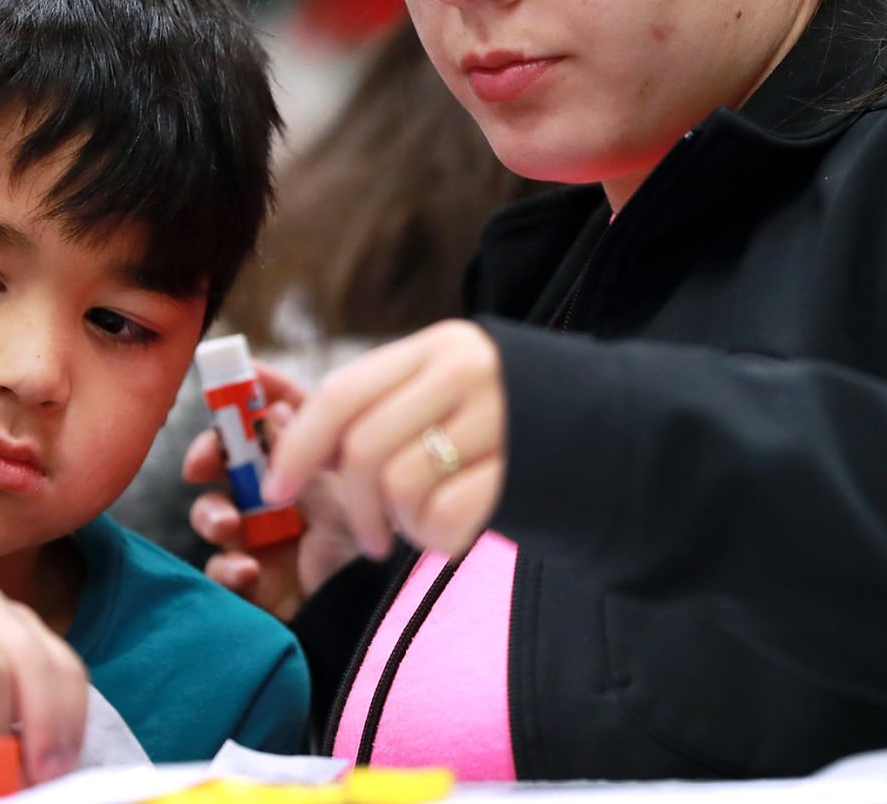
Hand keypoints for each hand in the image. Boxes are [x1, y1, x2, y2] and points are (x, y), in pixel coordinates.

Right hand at [185, 362, 358, 620]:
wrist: (389, 597)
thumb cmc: (376, 532)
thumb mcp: (348, 481)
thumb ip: (309, 448)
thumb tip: (272, 410)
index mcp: (300, 460)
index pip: (259, 421)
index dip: (238, 404)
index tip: (221, 401)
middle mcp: (275, 493)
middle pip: (223, 466)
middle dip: (206, 460)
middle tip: (201, 466)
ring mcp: (262, 538)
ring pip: (214, 517)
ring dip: (213, 515)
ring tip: (229, 525)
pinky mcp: (255, 583)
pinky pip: (222, 572)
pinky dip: (227, 569)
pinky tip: (247, 569)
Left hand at [265, 320, 505, 558]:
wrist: (609, 437)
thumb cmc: (505, 423)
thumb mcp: (445, 391)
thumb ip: (379, 409)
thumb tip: (292, 443)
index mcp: (438, 348)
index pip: (343, 392)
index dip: (299, 445)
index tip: (277, 486)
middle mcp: (467, 372)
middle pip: (365, 447)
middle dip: (353, 505)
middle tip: (367, 536)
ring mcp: (498, 419)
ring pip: (402, 486)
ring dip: (400, 523)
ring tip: (424, 524)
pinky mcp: (520, 470)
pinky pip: (444, 518)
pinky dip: (436, 538)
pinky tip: (454, 531)